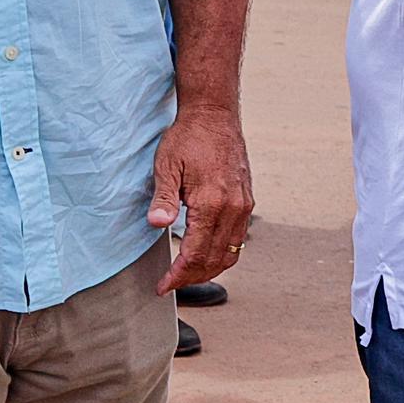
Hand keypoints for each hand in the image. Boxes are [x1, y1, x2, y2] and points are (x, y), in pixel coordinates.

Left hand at [151, 101, 255, 286]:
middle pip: (214, 260)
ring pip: (230, 254)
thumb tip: (157, 224)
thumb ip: (164, 198)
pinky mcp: (246, 201)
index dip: (177, 275)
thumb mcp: (167, 166)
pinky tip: (206, 254)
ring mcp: (243, 206)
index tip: (162, 286)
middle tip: (171, 284)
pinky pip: (238, 239)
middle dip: (191, 278)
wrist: (215, 116)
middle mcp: (233, 208)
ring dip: (209, 270)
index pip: (195, 254)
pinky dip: (223, 255)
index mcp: (211, 203)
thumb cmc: (187, 138)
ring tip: (188, 275)